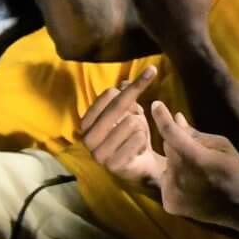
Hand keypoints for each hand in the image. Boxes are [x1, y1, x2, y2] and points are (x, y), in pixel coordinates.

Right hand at [78, 66, 165, 190]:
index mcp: (86, 122)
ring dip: (141, 127)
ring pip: (131, 122)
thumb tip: (125, 82)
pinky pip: (138, 138)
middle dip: (136, 103)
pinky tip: (138, 149)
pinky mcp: (113, 165)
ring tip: (137, 137)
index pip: (110, 94)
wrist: (141, 164)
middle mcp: (88, 138)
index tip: (152, 72)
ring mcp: (99, 153)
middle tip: (148, 103)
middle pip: (118, 105)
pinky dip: (143, 140)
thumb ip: (126, 95)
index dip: (135, 84)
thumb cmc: (132, 134)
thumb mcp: (130, 111)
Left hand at [148, 100, 238, 227]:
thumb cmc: (234, 170)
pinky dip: (175, 179)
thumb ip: (196, 133)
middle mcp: (179, 176)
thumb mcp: (222, 146)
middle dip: (178, 143)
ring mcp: (172, 192)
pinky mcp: (169, 204)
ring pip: (167, 165)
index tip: (155, 104)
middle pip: (169, 148)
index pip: (171, 133)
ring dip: (177, 163)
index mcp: (195, 158)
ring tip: (198, 172)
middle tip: (197, 149)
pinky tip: (192, 185)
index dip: (161, 117)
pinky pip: (167, 182)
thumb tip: (177, 118)